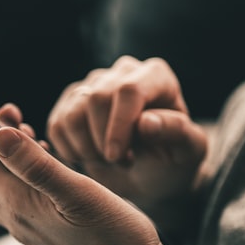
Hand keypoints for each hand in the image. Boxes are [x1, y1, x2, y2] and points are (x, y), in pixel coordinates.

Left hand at [0, 119, 172, 244]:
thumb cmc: (113, 238)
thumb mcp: (77, 191)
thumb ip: (35, 164)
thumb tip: (0, 135)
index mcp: (19, 205)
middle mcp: (18, 219)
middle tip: (7, 117)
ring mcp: (32, 229)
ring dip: (4, 159)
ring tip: (27, 135)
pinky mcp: (48, 234)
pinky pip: (20, 199)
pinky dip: (22, 176)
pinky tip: (48, 166)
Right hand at [46, 56, 208, 220]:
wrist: (151, 173)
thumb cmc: (173, 160)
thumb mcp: (188, 152)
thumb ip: (176, 133)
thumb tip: (146, 122)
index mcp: (156, 76)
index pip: (129, 90)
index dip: (118, 125)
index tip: (117, 157)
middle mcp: (123, 71)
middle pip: (95, 99)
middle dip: (103, 141)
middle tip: (122, 163)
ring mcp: (93, 84)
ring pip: (72, 113)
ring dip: (86, 149)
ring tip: (109, 160)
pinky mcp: (70, 102)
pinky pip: (57, 126)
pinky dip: (69, 151)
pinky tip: (91, 158)